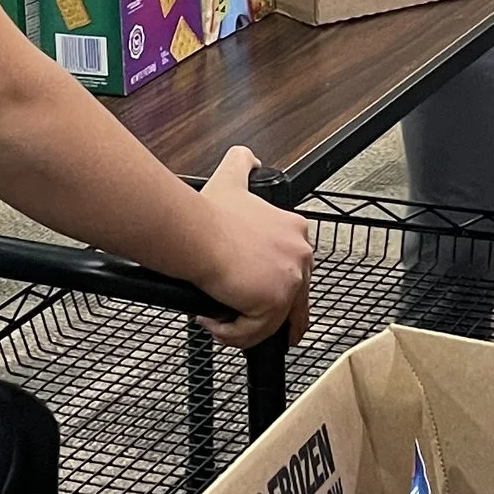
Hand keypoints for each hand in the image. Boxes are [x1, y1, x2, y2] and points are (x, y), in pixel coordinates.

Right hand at [194, 147, 311, 348]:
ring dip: (241, 327)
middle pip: (288, 302)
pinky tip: (214, 323)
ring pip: (270, 322)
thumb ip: (243, 164)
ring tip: (217, 320)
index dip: (267, 288)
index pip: (292, 272)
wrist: (194, 232)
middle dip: (260, 314)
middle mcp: (299, 254)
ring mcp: (290, 279)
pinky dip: (233, 336)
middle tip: (233, 315)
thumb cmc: (207, 214)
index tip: (243, 293)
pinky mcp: (275, 301)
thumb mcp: (232, 180)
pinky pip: (256, 334)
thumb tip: (247, 157)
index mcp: (294, 231)